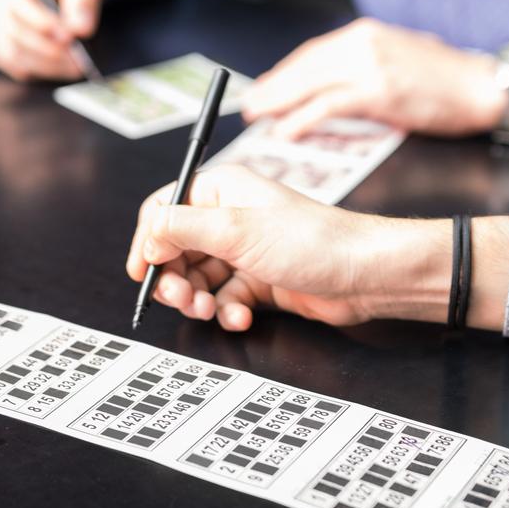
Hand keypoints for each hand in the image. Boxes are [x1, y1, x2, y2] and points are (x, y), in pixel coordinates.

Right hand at [0, 0, 106, 81]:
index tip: (68, 36)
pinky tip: (60, 68)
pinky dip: (36, 70)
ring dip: (45, 63)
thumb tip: (81, 29)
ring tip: (75, 66)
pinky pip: (11, 65)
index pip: (16, 0)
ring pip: (12, 52)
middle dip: (46, 47)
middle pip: (13, 30)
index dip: (40, 21)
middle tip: (76, 57)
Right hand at [125, 165, 451, 330]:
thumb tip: (147, 234)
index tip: (143, 272)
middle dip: (175, 278)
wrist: (365, 275)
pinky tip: (241, 317)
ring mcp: (244, 250)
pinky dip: (226, 311)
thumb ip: (182, 228)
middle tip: (182, 298)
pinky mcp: (258, 279)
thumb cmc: (312, 241)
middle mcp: (229, 217)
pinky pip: (224, 298)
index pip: (164, 210)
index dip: (149, 242)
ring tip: (210, 310)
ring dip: (198, 299)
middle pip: (176, 249)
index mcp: (221, 190)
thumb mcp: (236, 231)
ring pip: (198, 278)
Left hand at [242, 19, 505, 139]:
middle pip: (304, 66)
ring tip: (257, 117)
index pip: (313, 52)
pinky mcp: (378, 91)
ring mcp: (370, 65)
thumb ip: (366, 65)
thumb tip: (335, 84)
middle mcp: (363, 43)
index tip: (267, 86)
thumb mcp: (399, 59)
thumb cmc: (447, 80)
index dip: (285, 72)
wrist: (483, 87)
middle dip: (273, 87)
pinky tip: (286, 130)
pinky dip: (302, 119)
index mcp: (366, 33)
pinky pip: (328, 106)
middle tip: (250, 104)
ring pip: (310, 83)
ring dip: (278, 101)